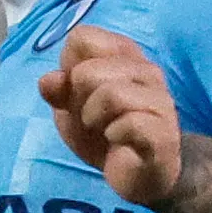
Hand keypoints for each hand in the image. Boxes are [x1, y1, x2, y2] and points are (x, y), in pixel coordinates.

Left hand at [44, 25, 184, 208]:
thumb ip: (59, 90)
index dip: (69, 67)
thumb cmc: (105, 133)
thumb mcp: (72, 110)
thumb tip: (48, 81)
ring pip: (111, 94)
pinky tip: (118, 141)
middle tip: (90, 117)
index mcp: (123, 55)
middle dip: (78, 99)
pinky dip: (114, 135)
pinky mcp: (164, 131)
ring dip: (93, 118)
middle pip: (88, 70)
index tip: (79, 91)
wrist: (139, 174)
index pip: (83, 37)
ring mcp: (159, 100)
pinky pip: (129, 123)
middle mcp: (146, 70)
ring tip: (102, 129)